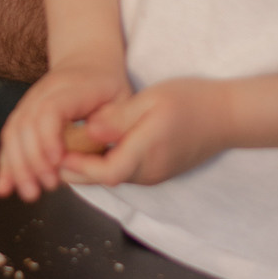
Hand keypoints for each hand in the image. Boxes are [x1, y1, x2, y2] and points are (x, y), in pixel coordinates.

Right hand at [0, 57, 131, 202]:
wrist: (89, 62)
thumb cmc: (108, 86)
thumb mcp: (123, 99)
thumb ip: (114, 120)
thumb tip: (96, 137)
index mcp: (72, 87)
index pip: (50, 109)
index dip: (49, 136)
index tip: (57, 161)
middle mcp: (44, 92)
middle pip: (26, 123)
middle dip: (31, 160)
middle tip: (45, 187)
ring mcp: (30, 101)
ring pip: (13, 131)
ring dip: (16, 165)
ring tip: (29, 193)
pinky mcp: (24, 113)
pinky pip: (10, 137)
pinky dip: (6, 163)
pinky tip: (4, 186)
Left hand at [58, 76, 233, 186]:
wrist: (228, 116)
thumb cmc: (191, 101)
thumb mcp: (152, 100)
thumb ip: (120, 117)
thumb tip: (89, 131)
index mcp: (147, 152)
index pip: (106, 172)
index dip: (79, 166)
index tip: (57, 152)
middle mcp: (149, 171)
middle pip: (104, 178)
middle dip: (75, 170)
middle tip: (49, 153)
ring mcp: (154, 173)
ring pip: (113, 176)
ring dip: (87, 167)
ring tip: (62, 147)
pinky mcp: (157, 170)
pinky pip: (124, 171)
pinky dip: (103, 163)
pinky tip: (90, 147)